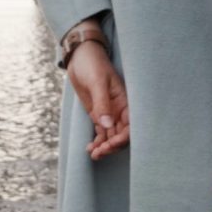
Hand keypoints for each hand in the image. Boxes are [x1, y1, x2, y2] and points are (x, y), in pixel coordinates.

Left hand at [66, 40, 128, 160]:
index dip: (124, 137)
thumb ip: (102, 104)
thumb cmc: (93, 65)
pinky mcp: (98, 115)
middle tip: (100, 152)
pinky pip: (101, 133)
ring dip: (104, 147)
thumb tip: (107, 125)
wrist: (81, 57)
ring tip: (94, 155)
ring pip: (111, 136)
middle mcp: (119, 110)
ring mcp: (108, 114)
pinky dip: (97, 142)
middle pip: (122, 134)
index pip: (131, 125)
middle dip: (112, 146)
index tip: (111, 143)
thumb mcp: (98, 82)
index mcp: (125, 102)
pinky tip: (90, 149)